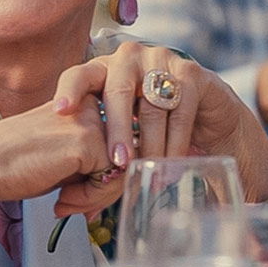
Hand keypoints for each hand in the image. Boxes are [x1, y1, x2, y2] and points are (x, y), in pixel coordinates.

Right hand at [0, 96, 120, 246]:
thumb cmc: (15, 163)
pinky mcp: (88, 139)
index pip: (120, 137)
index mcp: (83, 99)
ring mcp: (91, 119)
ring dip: (99, 196)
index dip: (106, 172)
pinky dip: (92, 198)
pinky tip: (63, 198)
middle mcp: (91, 102)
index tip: (79, 191)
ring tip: (67, 202)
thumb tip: (125, 177)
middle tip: (74, 203)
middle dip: (105, 187)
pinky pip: (112, 178)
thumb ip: (95, 157)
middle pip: (127, 151)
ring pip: (125, 166)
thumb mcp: (64, 154)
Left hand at [50, 42, 267, 207]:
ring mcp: (162, 60)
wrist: (207, 117)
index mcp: (104, 68)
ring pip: (151, 105)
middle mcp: (130, 58)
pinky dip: (174, 142)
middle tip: (117, 161)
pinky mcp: (191, 73)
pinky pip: (180, 112)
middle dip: (117, 130)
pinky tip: (170, 165)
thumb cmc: (153, 128)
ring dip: (149, 143)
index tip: (60, 111)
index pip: (79, 74)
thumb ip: (94, 160)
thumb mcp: (119, 136)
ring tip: (145, 171)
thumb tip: (64, 208)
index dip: (69, 91)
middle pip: (118, 91)